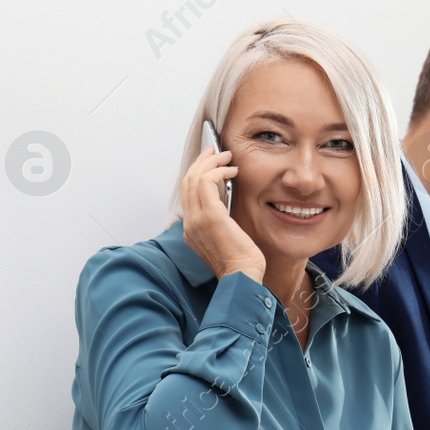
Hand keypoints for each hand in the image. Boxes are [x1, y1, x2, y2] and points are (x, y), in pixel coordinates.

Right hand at [180, 137, 262, 281]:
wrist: (242, 278)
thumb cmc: (241, 264)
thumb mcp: (227, 238)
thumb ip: (221, 220)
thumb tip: (226, 199)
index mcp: (191, 229)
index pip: (188, 193)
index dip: (198, 174)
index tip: (210, 163)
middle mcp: (189, 223)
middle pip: (187, 182)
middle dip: (201, 162)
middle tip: (215, 150)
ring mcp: (197, 219)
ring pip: (194, 178)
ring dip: (211, 162)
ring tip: (227, 157)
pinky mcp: (210, 216)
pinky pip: (207, 182)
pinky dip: (219, 171)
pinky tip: (232, 171)